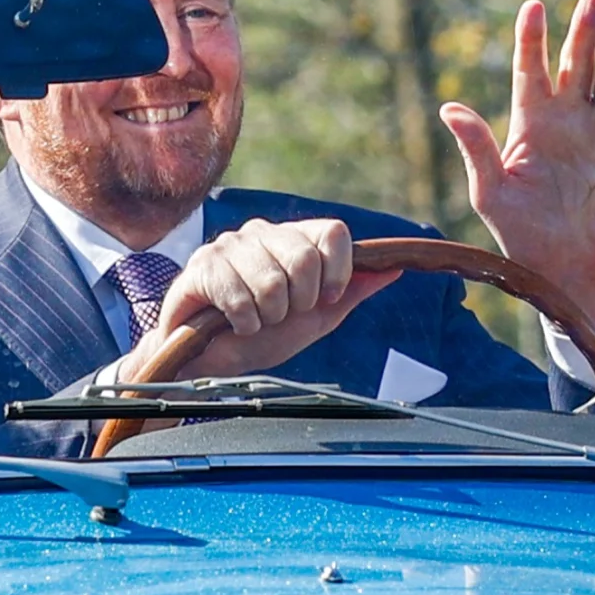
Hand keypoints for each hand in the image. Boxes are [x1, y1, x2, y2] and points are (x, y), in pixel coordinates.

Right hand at [149, 218, 401, 378]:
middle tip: (281, 316)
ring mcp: (230, 245)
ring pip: (272, 281)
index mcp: (293, 240)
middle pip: (304, 258)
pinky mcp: (202, 265)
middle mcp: (263, 233)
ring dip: (269, 317)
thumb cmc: (260, 337)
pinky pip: (240, 297)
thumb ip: (350, 293)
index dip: (338, 271)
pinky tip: (235, 325)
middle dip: (299, 303)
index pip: (333, 232)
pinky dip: (244, 323)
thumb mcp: (314, 319)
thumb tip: (392, 269)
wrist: (208, 363)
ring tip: (256, 321)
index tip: (327, 300)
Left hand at [441, 0, 594, 332]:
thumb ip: (477, 148)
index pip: (530, 71)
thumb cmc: (521, 238)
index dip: (532, 38)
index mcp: (530, 125)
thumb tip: (449, 108)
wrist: (566, 274)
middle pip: (576, 63)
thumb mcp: (491, 193)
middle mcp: (566, 122)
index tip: (534, 7)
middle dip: (584, 29)